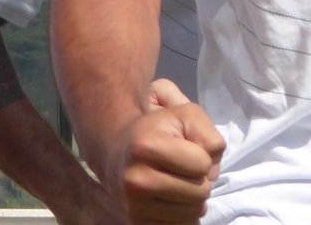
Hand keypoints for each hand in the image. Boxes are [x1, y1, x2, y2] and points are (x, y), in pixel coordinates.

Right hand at [101, 83, 222, 223]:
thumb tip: (211, 174)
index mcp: (144, 147)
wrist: (118, 155)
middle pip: (202, 192)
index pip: (203, 164)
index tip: (181, 150)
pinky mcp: (138, 223)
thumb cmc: (157, 134)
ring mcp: (135, 205)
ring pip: (195, 213)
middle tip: (177, 169)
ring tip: (172, 183)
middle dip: (197, 180)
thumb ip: (208, 134)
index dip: (200, 156)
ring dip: (191, 199)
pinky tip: (166, 200)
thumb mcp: (184, 117)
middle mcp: (136, 179)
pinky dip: (181, 215)